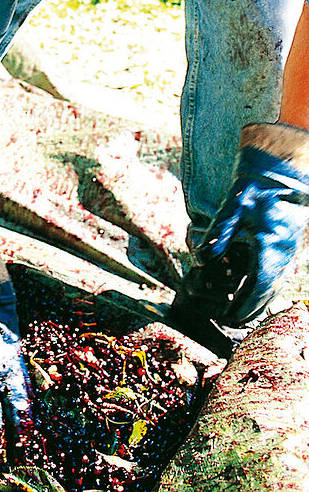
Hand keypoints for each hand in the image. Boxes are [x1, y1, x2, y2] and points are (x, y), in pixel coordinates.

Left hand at [173, 123, 308, 327]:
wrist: (281, 168)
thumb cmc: (256, 185)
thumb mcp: (234, 206)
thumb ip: (219, 234)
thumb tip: (203, 261)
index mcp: (270, 247)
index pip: (257, 287)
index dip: (243, 306)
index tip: (229, 318)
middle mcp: (283, 254)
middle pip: (268, 293)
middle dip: (250, 310)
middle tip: (231, 323)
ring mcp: (289, 250)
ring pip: (275, 285)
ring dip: (259, 300)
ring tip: (240, 314)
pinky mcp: (288, 245)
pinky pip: (278, 274)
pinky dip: (265, 287)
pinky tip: (253, 290)